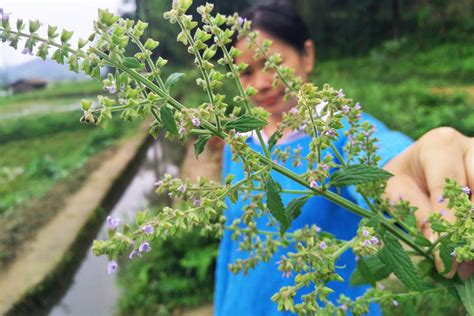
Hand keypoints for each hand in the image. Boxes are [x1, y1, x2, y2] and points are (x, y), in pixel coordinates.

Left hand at [383, 127, 473, 279]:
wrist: (412, 168)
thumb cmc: (401, 179)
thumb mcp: (395, 193)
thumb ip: (416, 214)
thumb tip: (438, 246)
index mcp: (439, 146)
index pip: (449, 190)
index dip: (448, 227)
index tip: (444, 260)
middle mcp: (469, 148)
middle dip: (468, 232)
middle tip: (461, 265)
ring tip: (468, 265)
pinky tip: (471, 257)